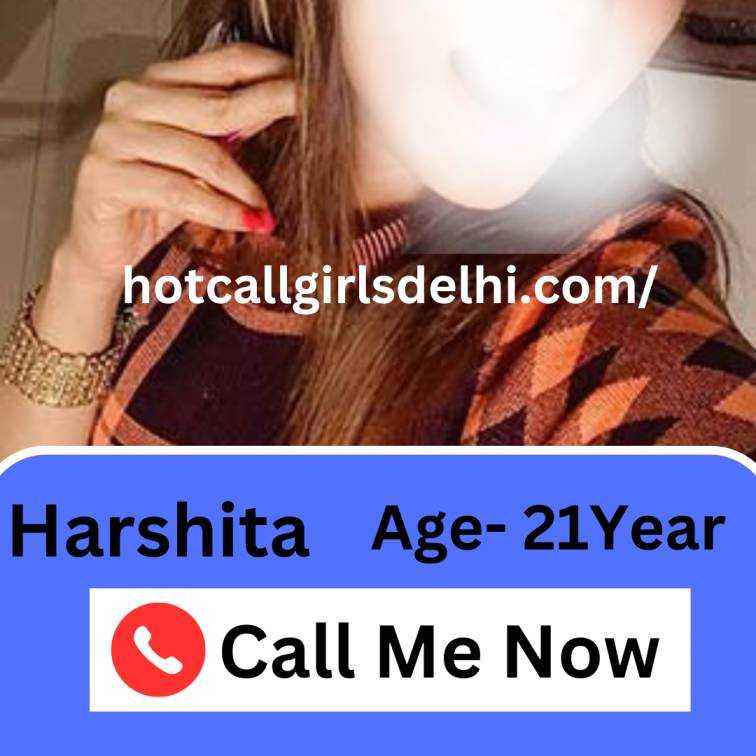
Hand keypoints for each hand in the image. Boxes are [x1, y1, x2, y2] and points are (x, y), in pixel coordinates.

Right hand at [57, 43, 294, 287]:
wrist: (107, 247)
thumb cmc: (159, 200)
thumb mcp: (204, 160)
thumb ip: (235, 128)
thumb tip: (292, 104)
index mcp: (156, 82)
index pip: (227, 62)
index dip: (274, 74)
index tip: (317, 91)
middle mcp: (130, 98)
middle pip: (218, 105)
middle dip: (273, 116)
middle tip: (320, 131)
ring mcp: (113, 135)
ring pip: (201, 153)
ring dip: (245, 186)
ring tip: (268, 212)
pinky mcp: (104, 176)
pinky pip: (180, 191)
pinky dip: (220, 210)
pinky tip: (249, 223)